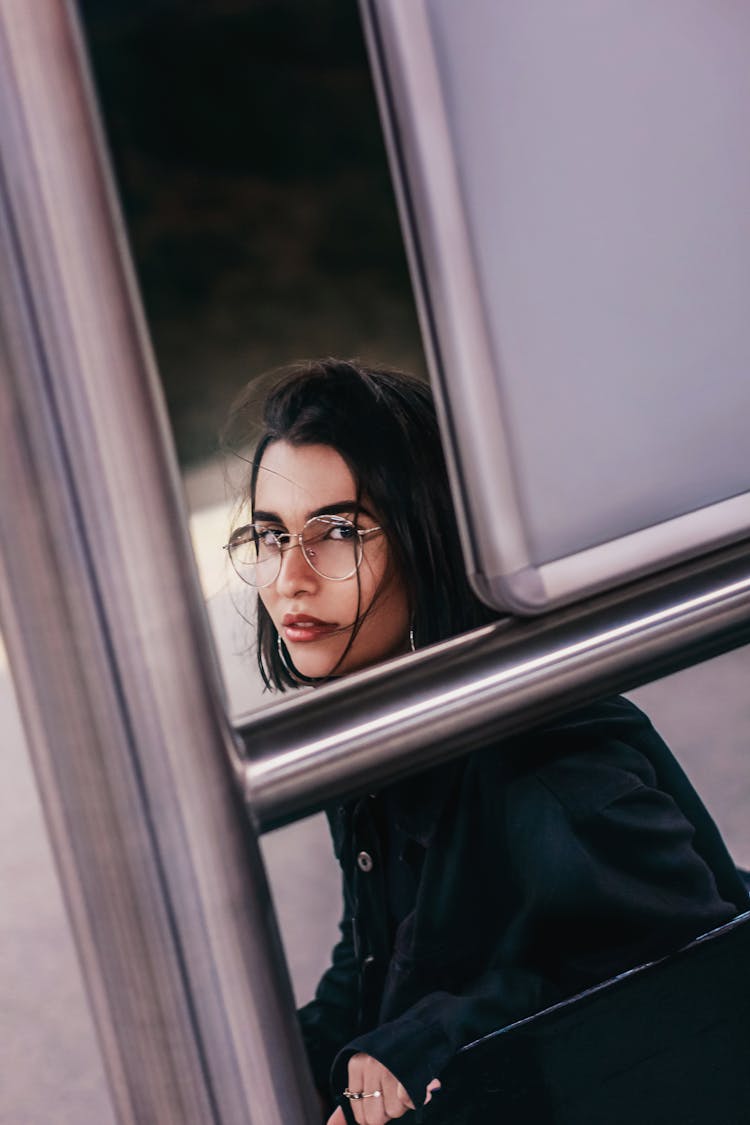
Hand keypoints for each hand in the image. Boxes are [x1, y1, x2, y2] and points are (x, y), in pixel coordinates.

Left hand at [326, 1054, 440, 1124]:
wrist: (420, 1030)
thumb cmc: (390, 1058)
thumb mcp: (365, 1072)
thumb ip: (351, 1100)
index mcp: (356, 1066)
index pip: (360, 1115)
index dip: (374, 1113)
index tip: (382, 1096)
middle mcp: (370, 1065)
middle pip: (375, 1118)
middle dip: (387, 1111)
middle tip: (393, 1092)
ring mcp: (390, 1067)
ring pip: (394, 1111)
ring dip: (403, 1104)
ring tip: (405, 1084)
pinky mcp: (409, 1071)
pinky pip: (408, 1102)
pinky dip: (415, 1099)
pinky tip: (419, 1088)